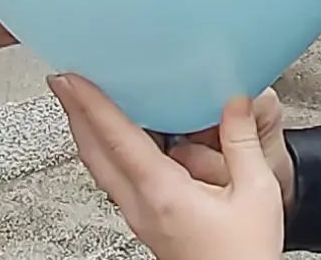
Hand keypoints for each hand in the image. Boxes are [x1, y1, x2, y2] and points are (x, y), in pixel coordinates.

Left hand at [48, 74, 283, 259]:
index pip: (117, 139)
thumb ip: (242, 142)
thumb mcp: (257, 191)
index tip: (71, 78)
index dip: (91, 104)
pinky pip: (115, 180)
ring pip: (100, 169)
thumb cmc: (244, 254)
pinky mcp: (148, 223)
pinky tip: (119, 144)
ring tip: (83, 106)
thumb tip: (234, 102)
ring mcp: (140, 217)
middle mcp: (142, 206)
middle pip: (94, 155)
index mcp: (164, 193)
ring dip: (86, 134)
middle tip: (63, 82)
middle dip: (74, 114)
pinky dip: (106, 152)